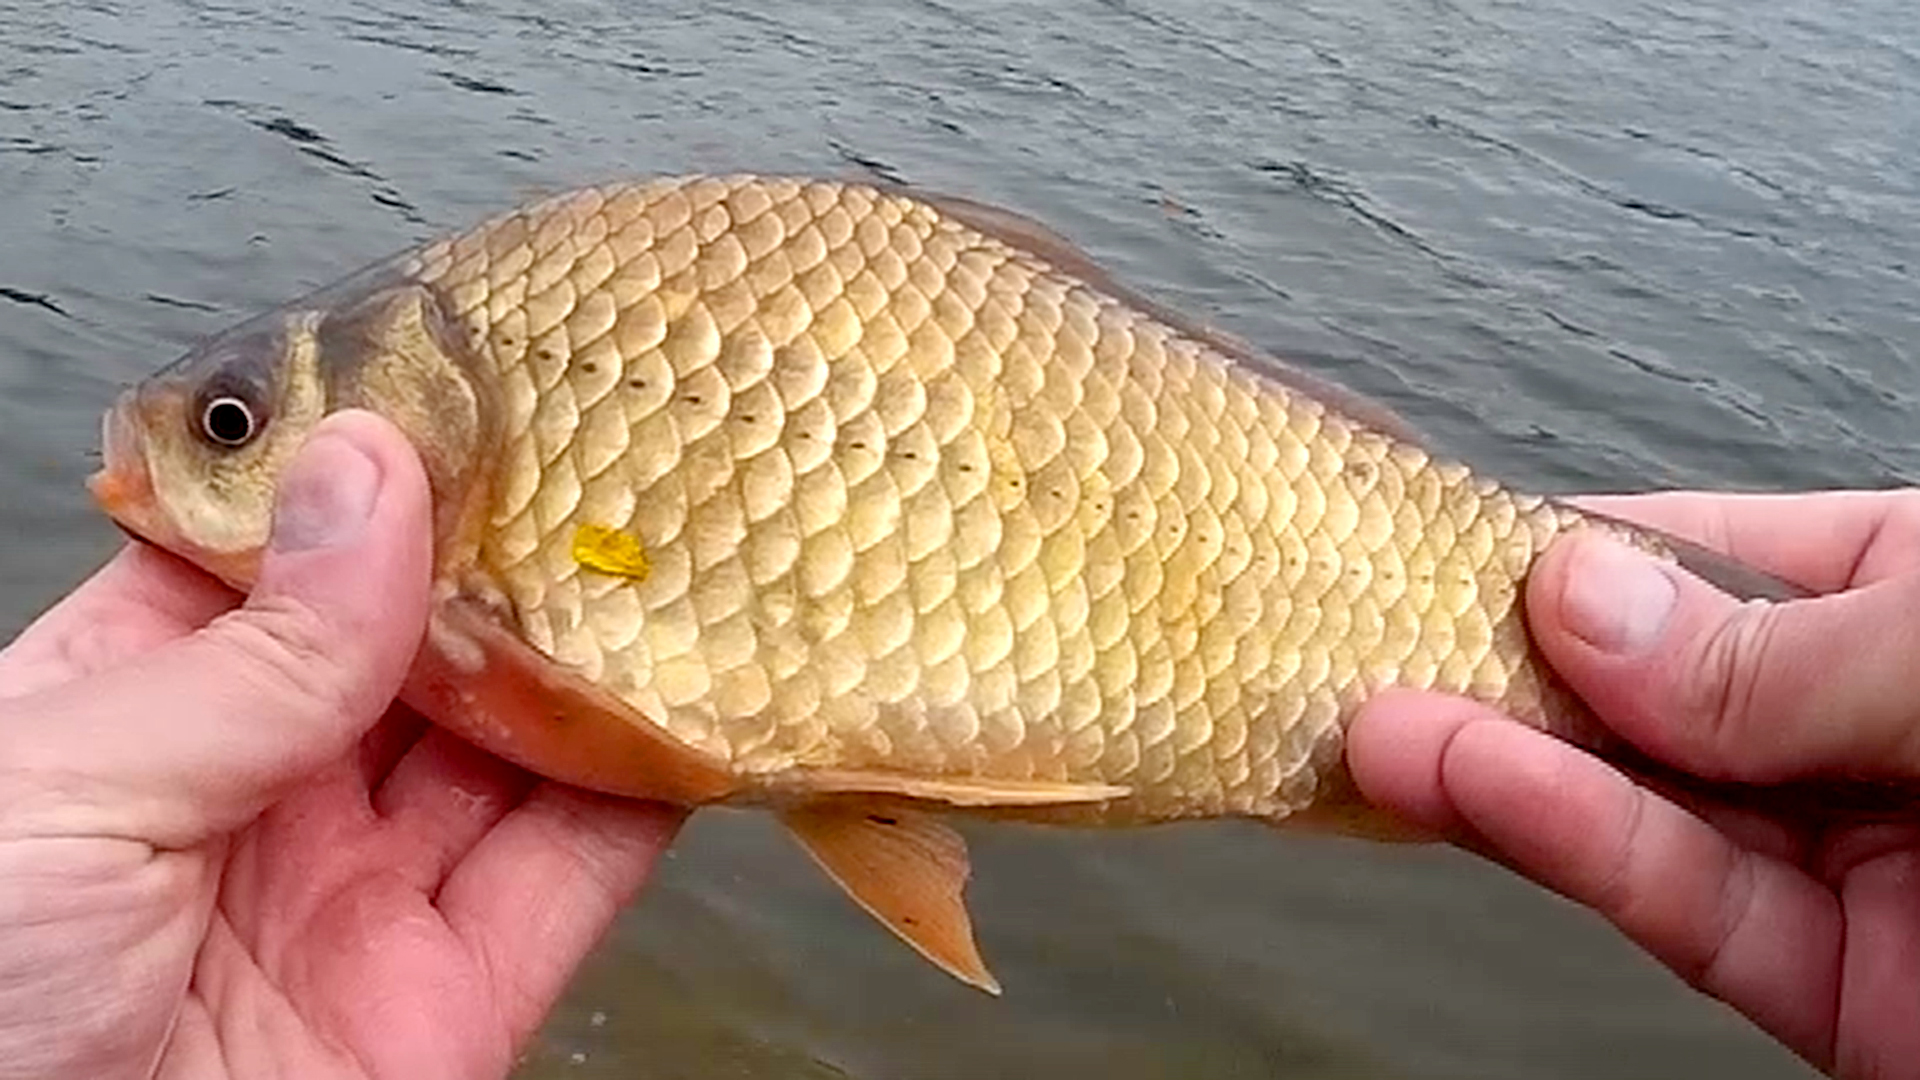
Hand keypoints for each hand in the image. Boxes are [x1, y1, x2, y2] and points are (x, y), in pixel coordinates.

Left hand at [0, 411, 681, 1079]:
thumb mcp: (69, 791)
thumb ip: (249, 653)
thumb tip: (371, 476)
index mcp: (137, 716)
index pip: (276, 562)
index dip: (369, 478)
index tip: (468, 389)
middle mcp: (263, 797)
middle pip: (416, 648)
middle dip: (507, 559)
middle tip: (606, 457)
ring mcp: (365, 899)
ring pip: (512, 749)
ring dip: (593, 659)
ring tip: (675, 551)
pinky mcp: (457, 1001)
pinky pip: (571, 876)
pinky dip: (644, 790)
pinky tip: (694, 698)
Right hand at [1348, 491, 1919, 1079]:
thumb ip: (1787, 649)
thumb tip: (1586, 602)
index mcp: (1905, 605)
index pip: (1701, 557)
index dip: (1562, 554)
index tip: (1428, 546)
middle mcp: (1858, 732)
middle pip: (1643, 692)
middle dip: (1501, 667)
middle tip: (1363, 644)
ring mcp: (1846, 864)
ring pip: (1639, 807)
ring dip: (1499, 766)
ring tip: (1378, 727)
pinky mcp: (1834, 996)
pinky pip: (1686, 911)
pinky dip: (1576, 852)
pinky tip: (1480, 793)